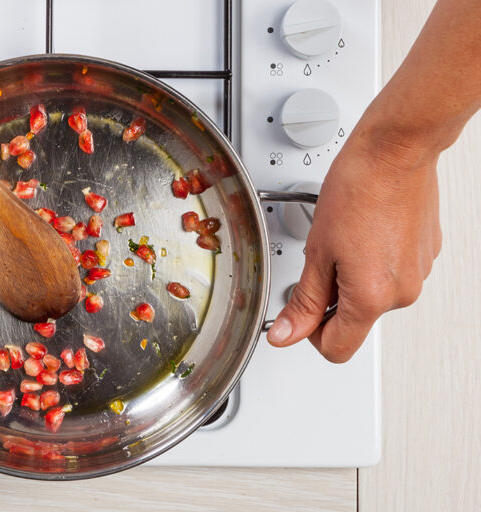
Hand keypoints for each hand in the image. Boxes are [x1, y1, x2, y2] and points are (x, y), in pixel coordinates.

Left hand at [266, 129, 441, 362]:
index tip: (299, 313)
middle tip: (320, 258)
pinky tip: (364, 230)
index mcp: (372, 297)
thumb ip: (304, 301)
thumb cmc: (358, 188)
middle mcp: (402, 293)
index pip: (337, 349)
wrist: (397, 149)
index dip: (310, 334)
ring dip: (351, 277)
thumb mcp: (317, 251)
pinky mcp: (426, 255)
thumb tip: (286, 335)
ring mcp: (419, 273)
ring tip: (344, 237)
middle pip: (354, 321)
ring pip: (372, 295)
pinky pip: (391, 273)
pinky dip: (372, 260)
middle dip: (330, 299)